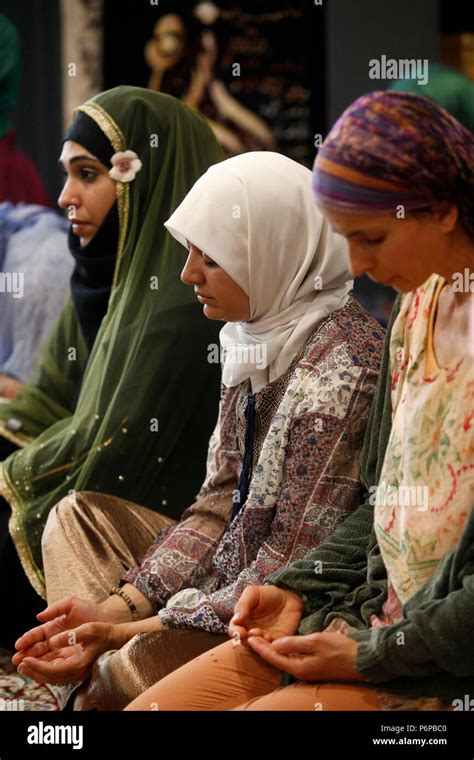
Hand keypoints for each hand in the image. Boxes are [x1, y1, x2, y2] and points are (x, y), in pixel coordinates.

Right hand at [12, 596, 107, 666]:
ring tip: (24, 667)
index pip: (37, 635)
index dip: (27, 640)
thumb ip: (56, 607)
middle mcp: (55, 640)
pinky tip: (40, 672)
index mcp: (53, 627)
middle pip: (37, 649)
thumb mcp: (72, 604)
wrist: (108, 620)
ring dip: (34, 664)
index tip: (19, 644)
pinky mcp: (71, 659)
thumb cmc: (90, 611)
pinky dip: (48, 669)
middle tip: (17, 660)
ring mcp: (63, 650)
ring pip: (45, 659)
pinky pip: (57, 666)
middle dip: (26, 655)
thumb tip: (39, 616)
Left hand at [15, 622, 115, 684]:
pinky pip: (57, 674)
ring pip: (52, 677)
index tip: (25, 658)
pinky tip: (38, 664)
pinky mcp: (76, 669)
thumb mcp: (88, 629)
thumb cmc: (104, 632)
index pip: (52, 669)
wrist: (117, 639)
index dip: (36, 665)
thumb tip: (52, 641)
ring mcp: (77, 672)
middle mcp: (77, 672)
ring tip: (24, 666)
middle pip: (49, 677)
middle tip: (19, 664)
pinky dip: (45, 670)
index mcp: (79, 664)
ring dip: (37, 672)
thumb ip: (69, 636)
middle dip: (33, 671)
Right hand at [228, 585, 303, 642]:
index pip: (234, 631)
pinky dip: (271, 647)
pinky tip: (272, 638)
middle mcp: (251, 633)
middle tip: (254, 633)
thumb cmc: (267, 594)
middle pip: (245, 643)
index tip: (240, 632)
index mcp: (242, 622)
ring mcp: (264, 640)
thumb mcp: (252, 594)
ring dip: (260, 644)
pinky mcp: (278, 643)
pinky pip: (273, 650)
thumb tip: (236, 621)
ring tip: (265, 635)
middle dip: (248, 641)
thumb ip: (243, 605)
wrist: (288, 596)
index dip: (235, 633)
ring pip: (258, 648)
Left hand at [246, 631, 364, 681]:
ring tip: (261, 635)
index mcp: (299, 667)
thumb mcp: (316, 641)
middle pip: (276, 659)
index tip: (248, 637)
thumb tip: (275, 644)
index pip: (273, 657)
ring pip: (284, 659)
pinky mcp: (313, 667)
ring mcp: (307, 671)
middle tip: (251, 634)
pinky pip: (293, 659)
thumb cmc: (341, 650)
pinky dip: (284, 650)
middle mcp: (301, 672)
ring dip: (273, 648)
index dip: (260, 646)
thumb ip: (294, 643)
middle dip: (263, 647)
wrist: (364, 660)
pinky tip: (281, 642)